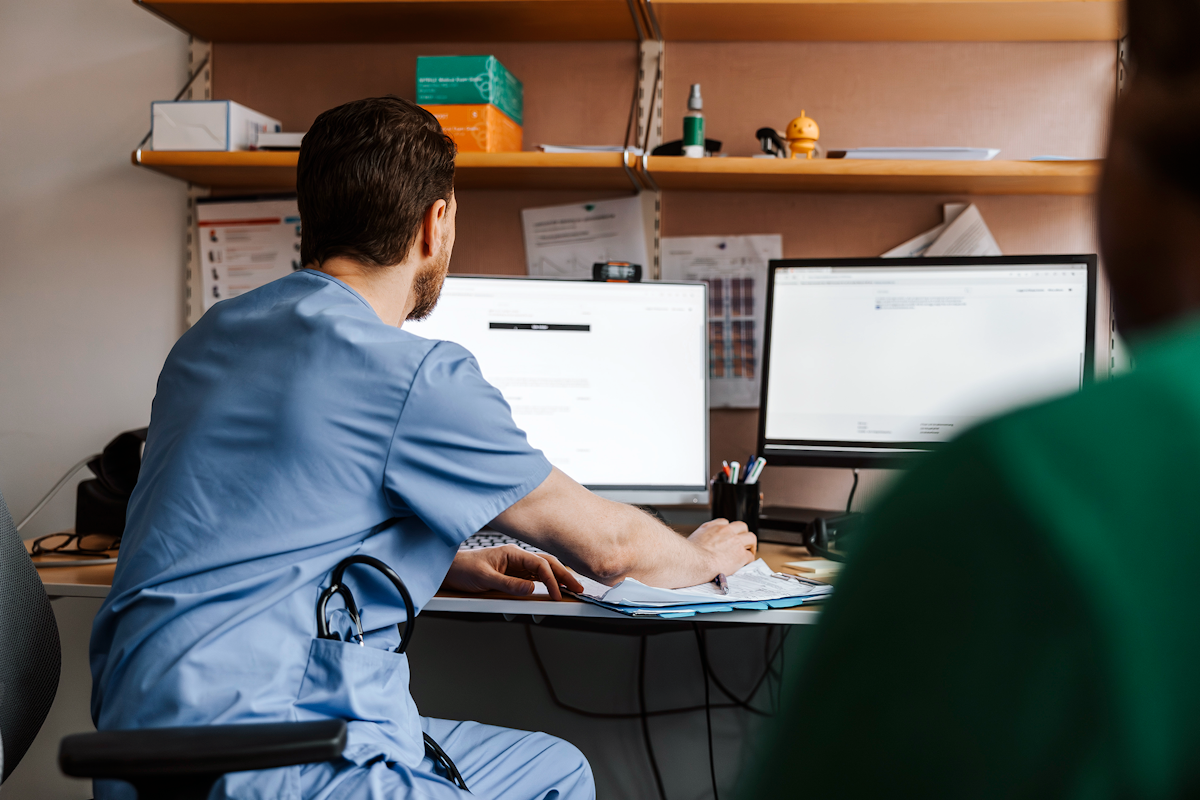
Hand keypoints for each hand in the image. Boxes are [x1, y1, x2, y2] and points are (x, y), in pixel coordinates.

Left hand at [443, 545, 583, 600]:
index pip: (540, 565)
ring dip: (557, 580)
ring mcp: (514, 566)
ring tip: (570, 590)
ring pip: (542, 572)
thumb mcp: (485, 578)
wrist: (448, 570)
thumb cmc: (463, 569)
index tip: (558, 595)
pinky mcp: (511, 575)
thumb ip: (509, 584)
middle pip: (547, 565)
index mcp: (512, 553)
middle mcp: (516, 558)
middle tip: (578, 589)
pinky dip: (544, 585)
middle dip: (564, 576)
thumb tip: (531, 590)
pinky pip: (532, 580)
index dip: (552, 580)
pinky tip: (551, 591)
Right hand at [688, 518, 756, 577]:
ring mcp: (735, 542)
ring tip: (748, 551)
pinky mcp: (741, 555)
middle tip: (741, 542)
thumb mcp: (692, 539)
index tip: (728, 537)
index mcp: (712, 527)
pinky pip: (750, 555)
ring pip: (751, 538)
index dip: (729, 531)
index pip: (726, 523)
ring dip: (750, 545)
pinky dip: (748, 560)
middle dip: (743, 534)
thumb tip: (700, 543)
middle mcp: (725, 531)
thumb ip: (701, 537)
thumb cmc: (689, 555)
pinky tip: (744, 563)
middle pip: (742, 527)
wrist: (694, 562)